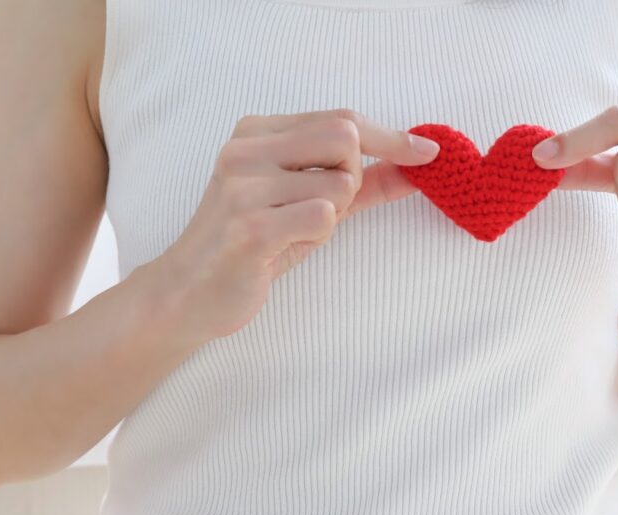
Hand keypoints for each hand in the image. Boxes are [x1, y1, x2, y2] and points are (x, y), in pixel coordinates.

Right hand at [149, 108, 439, 344]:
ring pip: (339, 185)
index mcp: (257, 132)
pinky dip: (318, 235)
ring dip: (333, 217)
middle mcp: (246, 149)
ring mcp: (244, 186)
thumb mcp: (311, 204)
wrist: (190, 292)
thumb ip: (363, 182)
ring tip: (294, 232)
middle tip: (326, 209)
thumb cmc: (256, 244)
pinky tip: (285, 246)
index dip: (390, 137)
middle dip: (354, 177)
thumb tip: (417, 164)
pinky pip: (322, 216)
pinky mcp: (249, 226)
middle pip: (345, 137)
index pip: (342, 118)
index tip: (427, 153)